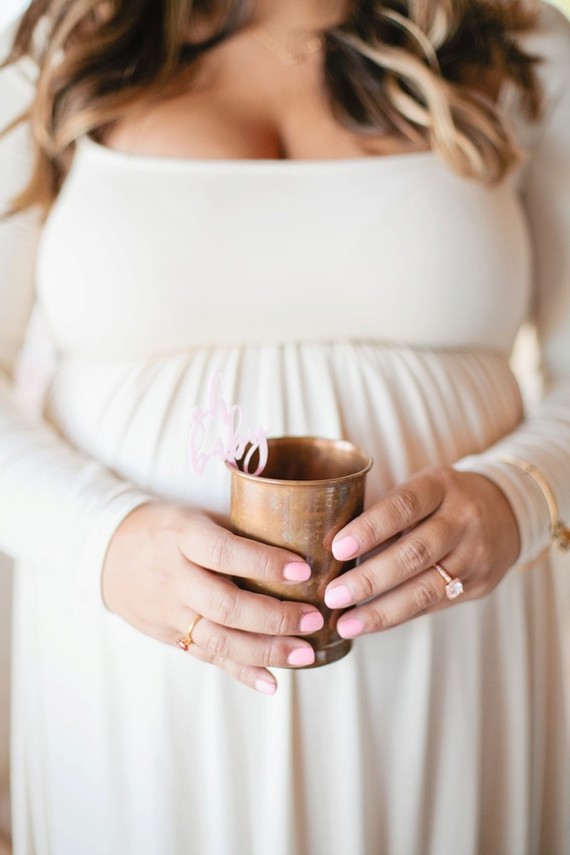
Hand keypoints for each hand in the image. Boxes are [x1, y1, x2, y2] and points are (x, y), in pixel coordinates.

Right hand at [102, 503, 323, 693]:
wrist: (107, 553)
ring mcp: (169, 612)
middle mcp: (174, 578)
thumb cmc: (166, 528)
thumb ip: (238, 530)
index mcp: (183, 537)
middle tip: (315, 619)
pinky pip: (208, 657)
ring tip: (305, 653)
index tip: (303, 570)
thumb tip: (300, 540)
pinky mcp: (169, 636)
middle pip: (225, 606)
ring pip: (219, 639)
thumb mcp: (196, 516)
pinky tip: (271, 682)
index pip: (225, 553)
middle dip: (274, 617)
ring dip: (266, 650)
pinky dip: (241, 672)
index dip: (264, 564)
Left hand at [324, 467, 520, 637]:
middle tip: (332, 595)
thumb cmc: (441, 500)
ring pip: (426, 588)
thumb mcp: (421, 488)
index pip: (404, 506)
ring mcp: (475, 555)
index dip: (370, 528)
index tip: (337, 549)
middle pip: (415, 552)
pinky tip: (369, 623)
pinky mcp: (478, 585)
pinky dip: (397, 616)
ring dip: (381, 610)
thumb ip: (385, 513)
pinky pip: (433, 605)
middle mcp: (463, 519)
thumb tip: (329, 548)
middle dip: (370, 578)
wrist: (507, 512)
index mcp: (440, 486)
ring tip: (345, 623)